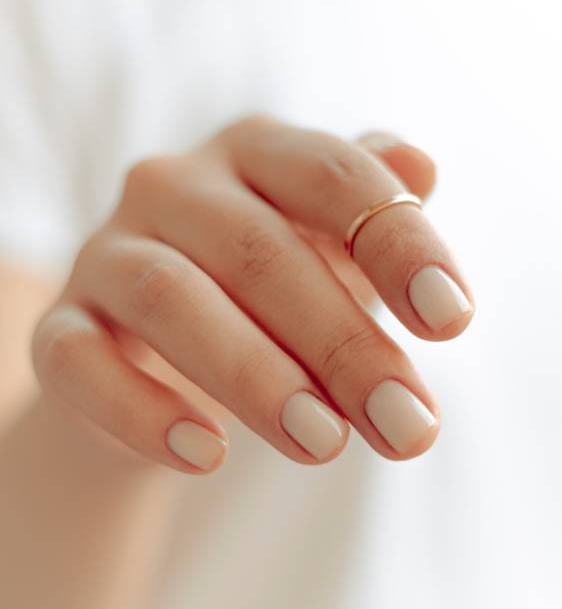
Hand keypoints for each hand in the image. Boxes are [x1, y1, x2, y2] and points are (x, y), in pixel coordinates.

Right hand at [30, 115, 473, 472]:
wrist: (169, 347)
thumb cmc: (280, 287)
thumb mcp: (338, 246)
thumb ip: (379, 212)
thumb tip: (423, 165)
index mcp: (259, 152)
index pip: (333, 174)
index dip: (397, 242)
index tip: (453, 320)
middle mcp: (177, 185)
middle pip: (262, 252)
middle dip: (344, 345)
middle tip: (407, 424)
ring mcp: (110, 251)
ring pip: (172, 299)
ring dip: (256, 377)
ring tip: (325, 444)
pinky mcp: (60, 325)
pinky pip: (81, 361)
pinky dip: (141, 410)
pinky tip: (206, 456)